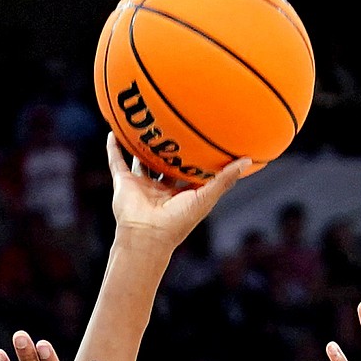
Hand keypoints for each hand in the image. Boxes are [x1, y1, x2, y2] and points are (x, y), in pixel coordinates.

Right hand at [105, 136, 257, 250]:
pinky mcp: (124, 183)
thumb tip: (247, 159)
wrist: (147, 236)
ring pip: (141, 160)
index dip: (196, 157)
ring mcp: (142, 185)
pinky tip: (113, 132)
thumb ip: (225, 179)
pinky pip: (116, 162)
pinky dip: (113, 148)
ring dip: (141, 145)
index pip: (190, 171)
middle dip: (169, 148)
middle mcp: (161, 188)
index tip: (205, 138)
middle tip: (174, 125)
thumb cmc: (178, 222)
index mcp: (181, 193)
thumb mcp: (206, 197)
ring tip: (143, 124)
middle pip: (165, 164)